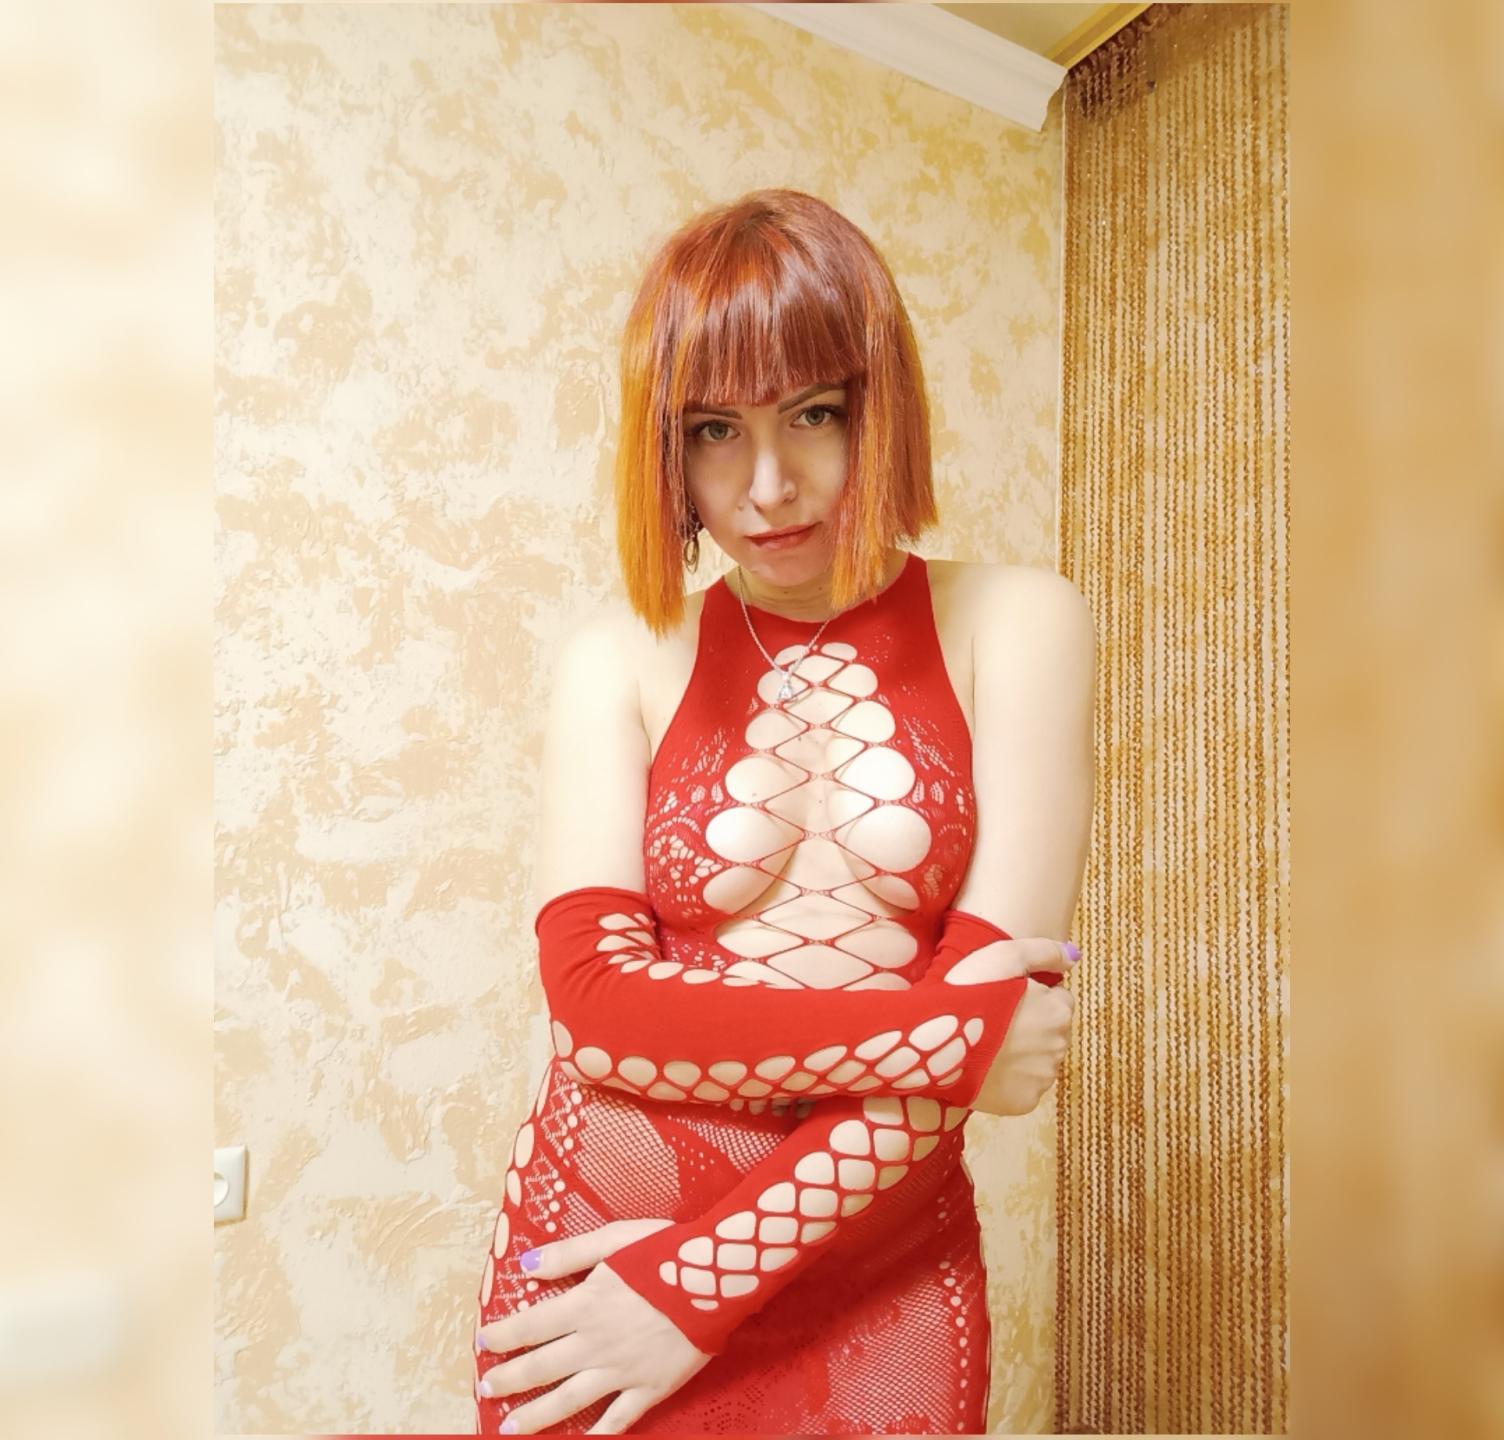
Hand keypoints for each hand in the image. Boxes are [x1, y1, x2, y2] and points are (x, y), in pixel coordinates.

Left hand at [476, 1218, 714, 1434]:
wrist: (716, 1278)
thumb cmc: (665, 1250)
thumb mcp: (614, 1238)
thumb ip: (568, 1254)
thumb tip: (525, 1266)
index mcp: (585, 1305)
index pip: (530, 1325)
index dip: (502, 1334)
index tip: (482, 1341)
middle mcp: (595, 1343)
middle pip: (541, 1367)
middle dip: (508, 1378)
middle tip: (484, 1387)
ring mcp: (621, 1371)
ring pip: (569, 1400)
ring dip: (536, 1415)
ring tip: (510, 1428)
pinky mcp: (649, 1388)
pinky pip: (618, 1419)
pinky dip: (597, 1435)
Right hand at [941, 934, 1078, 1116]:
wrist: (934, 1042)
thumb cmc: (968, 993)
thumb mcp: (1004, 955)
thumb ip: (1045, 951)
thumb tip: (1074, 956)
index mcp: (1058, 1012)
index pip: (1059, 1001)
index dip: (1032, 996)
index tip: (1006, 997)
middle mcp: (1059, 1047)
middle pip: (1051, 1032)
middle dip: (1030, 1025)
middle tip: (994, 1020)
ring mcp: (1042, 1078)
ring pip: (1038, 1061)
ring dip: (1021, 1053)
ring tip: (987, 1044)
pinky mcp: (1023, 1102)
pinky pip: (1023, 1087)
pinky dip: (1009, 1079)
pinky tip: (986, 1066)